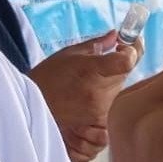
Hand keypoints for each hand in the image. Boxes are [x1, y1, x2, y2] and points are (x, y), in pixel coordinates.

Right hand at [27, 31, 138, 161]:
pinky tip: (90, 101)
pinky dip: (105, 104)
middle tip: (101, 66)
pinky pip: (112, 109)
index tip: (126, 46)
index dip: (133, 51)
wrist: (29, 108)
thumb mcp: (69, 54)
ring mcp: (98, 111)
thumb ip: (97, 44)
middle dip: (118, 67)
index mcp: (91, 70)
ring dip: (110, 86)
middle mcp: (98, 92)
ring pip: (118, 92)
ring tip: (88, 85)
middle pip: (125, 75)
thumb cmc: (48, 77)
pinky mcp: (97, 126)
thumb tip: (117, 35)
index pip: (127, 62)